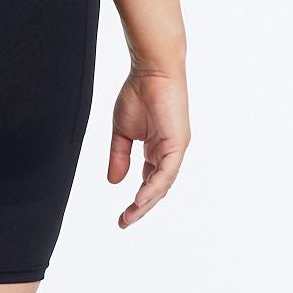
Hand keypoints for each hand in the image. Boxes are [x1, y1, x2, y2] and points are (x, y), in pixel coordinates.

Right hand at [109, 68, 189, 228]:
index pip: (148, 180)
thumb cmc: (138, 94)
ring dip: (146, 202)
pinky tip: (141, 199)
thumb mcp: (121, 132)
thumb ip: (119, 156)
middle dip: (141, 207)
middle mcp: (168, 152)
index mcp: (156, 149)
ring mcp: (175, 149)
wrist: (151, 71)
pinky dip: (154, 186)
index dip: (136, 199)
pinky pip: (166, 171)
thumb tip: (114, 181)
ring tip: (131, 216)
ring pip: (162, 183)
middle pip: (156, 187)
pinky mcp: (178, 143)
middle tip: (125, 222)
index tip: (122, 215)